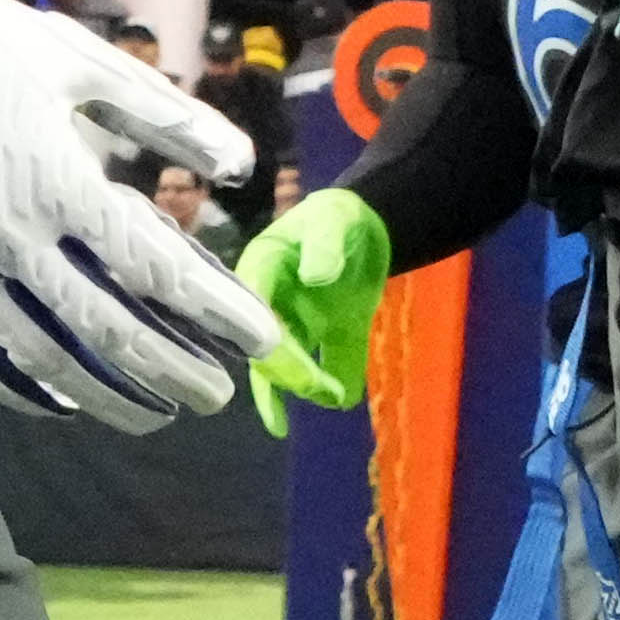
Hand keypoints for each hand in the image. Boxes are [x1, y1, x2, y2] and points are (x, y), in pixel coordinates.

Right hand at [0, 0, 269, 432]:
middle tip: (216, 397)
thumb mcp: (82, 64)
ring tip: (152, 415)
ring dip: (101, 393)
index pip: (153, 269)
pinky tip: (57, 402)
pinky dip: (14, 383)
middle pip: (103, 330)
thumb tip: (238, 168)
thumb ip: (166, 118)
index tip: (257, 340)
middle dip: (168, 371)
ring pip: (36, 354)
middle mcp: (4, 239)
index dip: (212, 312)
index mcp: (55, 183)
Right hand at [233, 182, 394, 417]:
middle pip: (266, 347)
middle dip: (289, 372)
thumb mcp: (331, 220)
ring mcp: (294, 322)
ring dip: (300, 386)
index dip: (270, 345)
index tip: (291, 368)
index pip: (256, 316)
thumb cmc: (335, 216)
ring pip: (286, 364)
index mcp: (258, 273)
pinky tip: (340, 402)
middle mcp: (267, 305)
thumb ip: (324, 244)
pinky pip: (325, 361)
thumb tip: (317, 277)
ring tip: (324, 402)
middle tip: (320, 390)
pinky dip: (332, 382)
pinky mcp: (324, 333)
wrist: (364, 224)